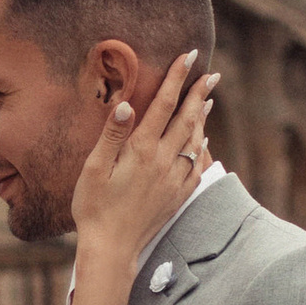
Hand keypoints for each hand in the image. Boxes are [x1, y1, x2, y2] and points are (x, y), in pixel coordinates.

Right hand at [72, 52, 216, 268]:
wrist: (112, 248)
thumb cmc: (94, 208)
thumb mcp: (93, 169)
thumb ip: (112, 135)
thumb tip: (127, 103)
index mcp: (141, 151)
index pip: (164, 105)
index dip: (177, 79)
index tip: (189, 56)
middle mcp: (163, 162)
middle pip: (187, 119)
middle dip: (199, 93)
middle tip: (212, 74)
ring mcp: (174, 180)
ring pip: (195, 140)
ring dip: (202, 117)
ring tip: (209, 99)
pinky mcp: (178, 195)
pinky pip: (197, 165)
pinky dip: (201, 147)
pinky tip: (202, 140)